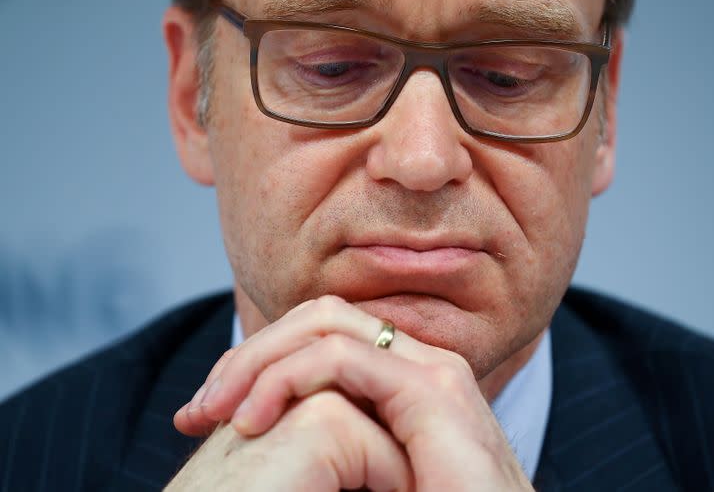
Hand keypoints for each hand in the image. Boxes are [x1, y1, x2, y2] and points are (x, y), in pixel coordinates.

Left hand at [174, 296, 533, 490]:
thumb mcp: (359, 479)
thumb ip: (327, 449)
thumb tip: (260, 445)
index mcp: (402, 383)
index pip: (317, 340)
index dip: (255, 366)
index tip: (202, 417)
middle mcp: (417, 364)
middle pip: (315, 320)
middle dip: (248, 355)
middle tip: (196, 409)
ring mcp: (431, 371)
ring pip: (323, 323)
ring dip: (257, 360)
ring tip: (214, 411)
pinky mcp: (434, 390)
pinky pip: (342, 356)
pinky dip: (286, 378)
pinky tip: (252, 419)